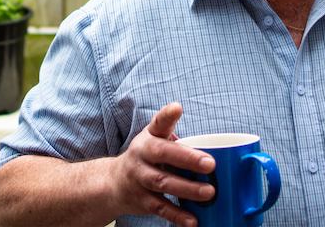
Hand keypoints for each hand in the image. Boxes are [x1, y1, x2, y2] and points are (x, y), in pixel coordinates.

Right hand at [108, 103, 215, 226]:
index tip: (177, 108)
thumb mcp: (152, 138)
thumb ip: (169, 128)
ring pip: (162, 183)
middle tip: (211, 164)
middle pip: (162, 155)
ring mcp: (139, 179)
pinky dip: (177, 215)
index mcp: (148, 138)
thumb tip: (183, 112)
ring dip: (187, 189)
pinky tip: (193, 220)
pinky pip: (160, 208)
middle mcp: (141, 156)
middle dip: (187, 159)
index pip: (157, 124)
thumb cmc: (144, 157)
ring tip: (209, 193)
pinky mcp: (141, 201)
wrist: (113, 183)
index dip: (167, 115)